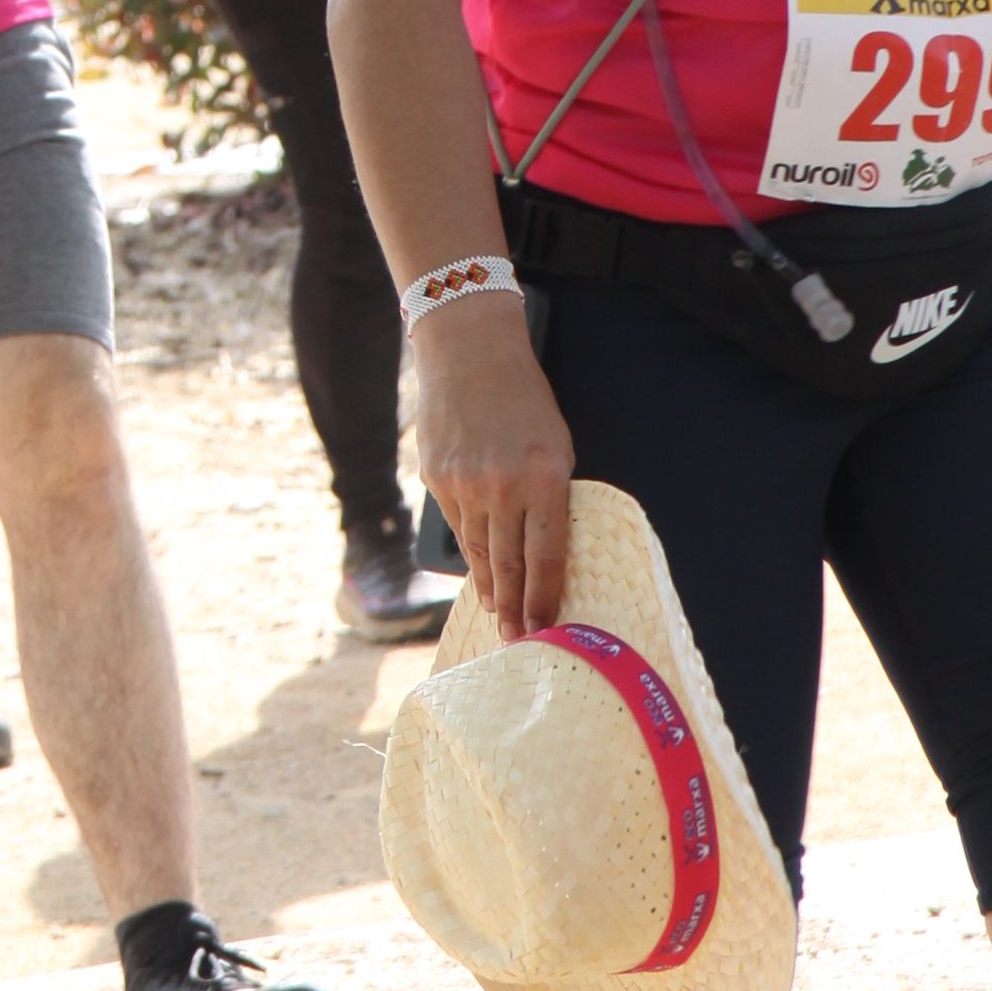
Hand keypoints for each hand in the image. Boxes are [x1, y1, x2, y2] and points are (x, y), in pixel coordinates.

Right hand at [412, 295, 576, 634]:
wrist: (469, 350)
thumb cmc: (523, 398)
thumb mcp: (554, 445)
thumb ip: (549, 496)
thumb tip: (542, 552)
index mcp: (544, 477)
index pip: (547, 556)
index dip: (546, 599)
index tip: (547, 629)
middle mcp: (503, 487)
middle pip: (511, 565)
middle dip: (516, 609)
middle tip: (518, 640)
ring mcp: (465, 484)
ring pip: (480, 552)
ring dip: (491, 588)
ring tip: (498, 614)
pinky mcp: (436, 479)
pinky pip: (458, 527)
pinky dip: (470, 553)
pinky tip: (478, 571)